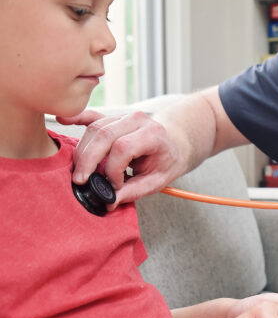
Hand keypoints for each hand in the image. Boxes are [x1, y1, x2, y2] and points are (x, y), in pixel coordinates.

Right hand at [56, 109, 185, 205]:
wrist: (175, 143)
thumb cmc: (167, 161)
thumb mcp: (158, 181)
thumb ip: (134, 191)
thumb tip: (110, 201)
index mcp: (153, 134)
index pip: (123, 148)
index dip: (113, 169)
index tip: (114, 185)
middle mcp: (137, 120)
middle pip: (104, 135)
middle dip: (88, 160)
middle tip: (81, 180)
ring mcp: (124, 116)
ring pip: (94, 129)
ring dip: (83, 152)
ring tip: (82, 172)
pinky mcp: (113, 118)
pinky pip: (91, 116)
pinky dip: (76, 118)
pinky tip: (62, 120)